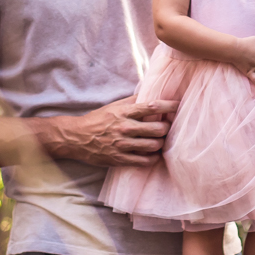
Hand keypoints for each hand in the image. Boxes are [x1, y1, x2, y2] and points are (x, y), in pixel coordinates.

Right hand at [32, 97, 177, 167]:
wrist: (77, 138)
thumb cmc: (97, 120)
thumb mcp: (113, 106)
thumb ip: (132, 101)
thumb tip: (149, 94)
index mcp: (124, 113)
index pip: (152, 106)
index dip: (169, 106)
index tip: (178, 105)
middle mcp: (125, 128)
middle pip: (158, 129)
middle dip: (167, 128)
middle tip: (168, 128)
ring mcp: (123, 145)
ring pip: (153, 145)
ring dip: (161, 143)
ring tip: (161, 141)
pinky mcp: (120, 159)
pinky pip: (144, 161)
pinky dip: (153, 158)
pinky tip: (154, 154)